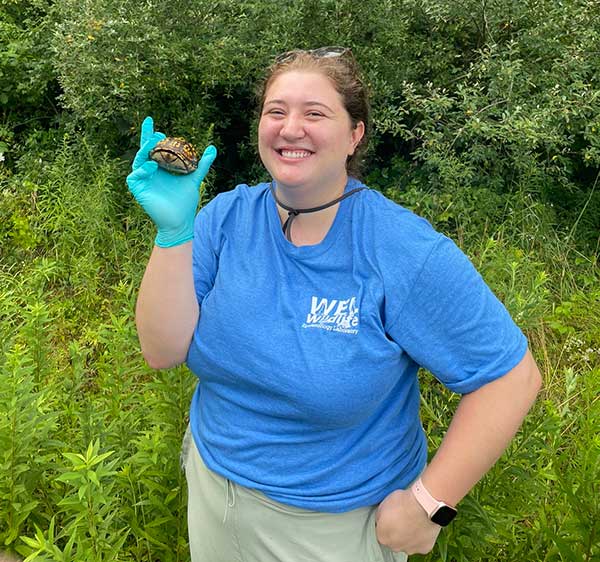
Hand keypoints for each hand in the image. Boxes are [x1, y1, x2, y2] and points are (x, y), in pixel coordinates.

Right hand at [126, 116, 216, 247]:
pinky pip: (135, 176)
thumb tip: (212, 149)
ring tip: (155, 142)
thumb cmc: (185, 202)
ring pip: (138, 160)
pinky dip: (142, 170)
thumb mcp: (194, 179)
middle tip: (158, 132)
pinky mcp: (138, 190)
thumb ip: (202, 164)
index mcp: (159, 168)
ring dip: (145, 150)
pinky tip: (152, 166)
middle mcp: (149, 172)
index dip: (149, 134)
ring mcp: (142, 180)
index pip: (153, 148)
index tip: (151, 120)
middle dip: (147, 139)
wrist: (180, 222)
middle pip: (143, 150)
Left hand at [375, 488, 440, 554]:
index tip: (391, 517)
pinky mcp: (424, 548)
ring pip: (407, 543)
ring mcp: (410, 549)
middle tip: (402, 519)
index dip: (386, 523)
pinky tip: (423, 525)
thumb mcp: (383, 504)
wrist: (424, 505)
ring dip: (408, 535)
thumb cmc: (403, 502)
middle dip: (396, 531)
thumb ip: (380, 517)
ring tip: (414, 521)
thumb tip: (381, 520)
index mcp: (382, 536)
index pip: (381, 532)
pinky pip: (420, 543)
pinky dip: (421, 537)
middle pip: (393, 540)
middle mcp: (394, 547)